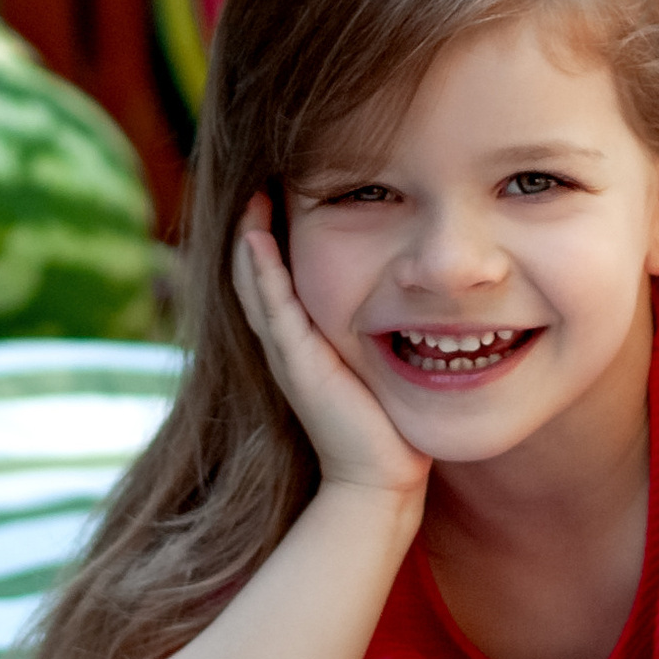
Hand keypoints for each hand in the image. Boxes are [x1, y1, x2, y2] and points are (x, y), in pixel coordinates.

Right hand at [230, 196, 428, 498]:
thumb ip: (377, 329)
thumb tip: (408, 294)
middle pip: (255, 273)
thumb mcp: (374, 360)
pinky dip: (263, 272)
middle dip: (253, 227)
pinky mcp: (297, 363)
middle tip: (256, 180)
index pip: (274, 277)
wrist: (378, 478)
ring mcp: (286, 352)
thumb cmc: (384, 421)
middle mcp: (285, 343)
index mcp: (299, 340)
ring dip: (250, 239)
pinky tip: (257, 239)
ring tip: (251, 196)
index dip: (269, 235)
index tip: (277, 191)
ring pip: (256, 284)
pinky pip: (274, 307)